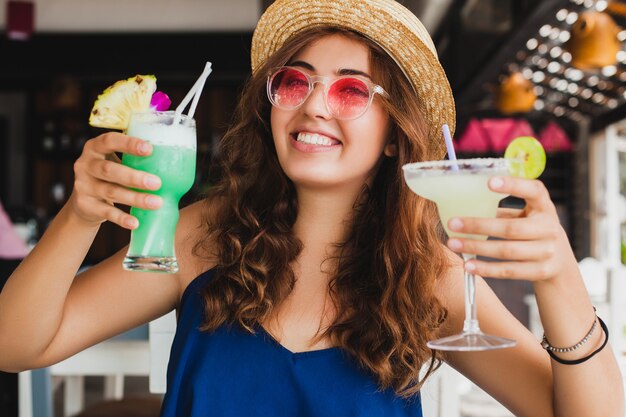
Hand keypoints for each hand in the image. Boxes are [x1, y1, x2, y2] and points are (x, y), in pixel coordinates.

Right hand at [69, 132, 161, 228]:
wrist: (84, 201)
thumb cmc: (110, 175)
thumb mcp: (116, 161)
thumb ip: (134, 159)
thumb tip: (173, 163)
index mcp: (95, 148)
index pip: (109, 141)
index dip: (128, 144)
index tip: (149, 148)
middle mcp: (86, 165)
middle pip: (109, 170)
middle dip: (134, 177)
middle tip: (157, 183)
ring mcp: (83, 185)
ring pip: (111, 192)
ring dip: (135, 198)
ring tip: (156, 203)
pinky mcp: (85, 205)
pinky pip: (106, 212)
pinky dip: (122, 218)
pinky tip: (135, 222)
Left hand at [445, 176, 577, 282]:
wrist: (560, 263)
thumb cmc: (532, 231)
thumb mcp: (525, 216)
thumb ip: (501, 211)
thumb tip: (461, 205)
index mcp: (544, 207)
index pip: (534, 191)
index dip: (513, 185)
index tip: (489, 182)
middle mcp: (549, 228)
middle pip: (511, 228)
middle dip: (478, 225)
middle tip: (452, 223)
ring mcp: (548, 252)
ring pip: (507, 250)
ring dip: (476, 247)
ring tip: (452, 244)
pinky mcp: (542, 271)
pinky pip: (509, 271)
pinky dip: (486, 268)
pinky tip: (467, 265)